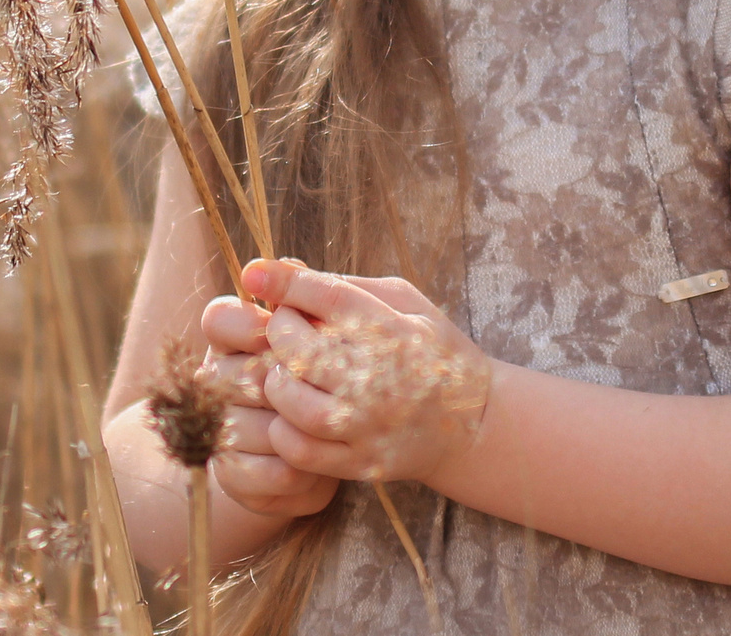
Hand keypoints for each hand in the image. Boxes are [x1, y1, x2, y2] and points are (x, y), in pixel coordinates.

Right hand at [199, 289, 339, 517]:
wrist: (352, 450)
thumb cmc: (351, 376)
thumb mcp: (344, 331)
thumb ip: (319, 297)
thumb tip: (292, 265)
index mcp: (242, 336)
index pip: (218, 317)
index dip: (244, 324)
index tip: (276, 331)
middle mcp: (222, 378)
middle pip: (221, 374)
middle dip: (271, 383)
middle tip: (317, 388)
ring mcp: (224, 428)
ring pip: (238, 425)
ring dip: (287, 430)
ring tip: (333, 432)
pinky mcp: (234, 475)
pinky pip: (252, 472)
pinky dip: (290, 471)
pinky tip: (321, 466)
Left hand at [244, 259, 493, 486]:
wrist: (476, 423)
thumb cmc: (433, 350)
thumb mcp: (405, 302)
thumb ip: (344, 285)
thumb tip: (281, 267)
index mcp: (392, 330)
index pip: (324, 296)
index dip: (282, 282)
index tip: (254, 274)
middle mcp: (378, 378)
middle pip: (296, 347)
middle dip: (279, 331)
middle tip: (286, 330)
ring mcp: (367, 425)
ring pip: (289, 401)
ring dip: (276, 381)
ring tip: (289, 373)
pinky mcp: (360, 462)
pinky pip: (298, 449)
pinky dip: (283, 429)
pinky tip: (294, 414)